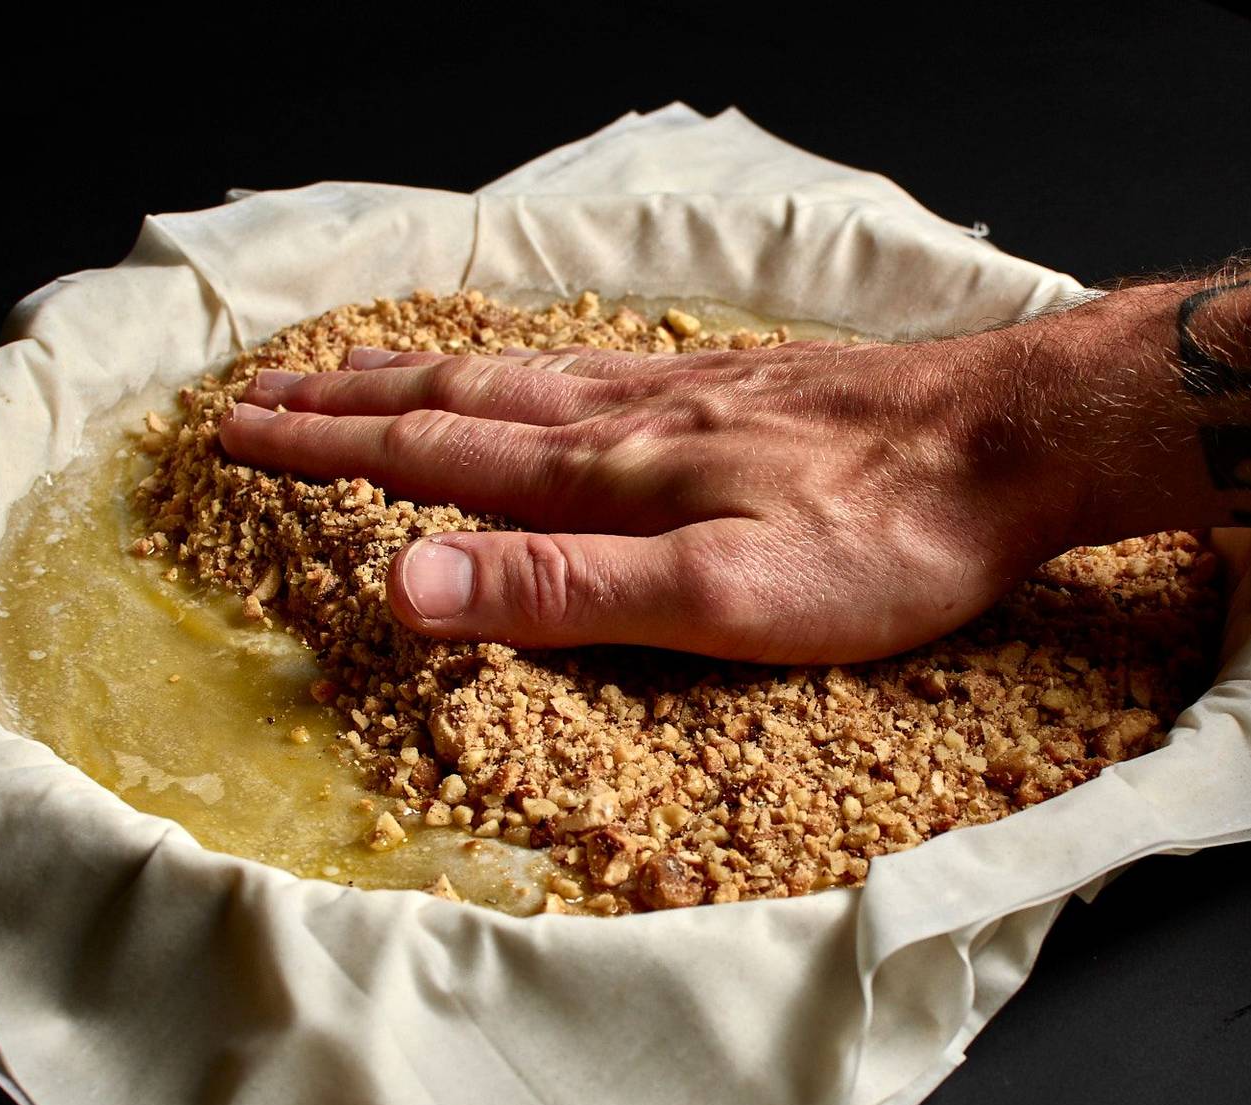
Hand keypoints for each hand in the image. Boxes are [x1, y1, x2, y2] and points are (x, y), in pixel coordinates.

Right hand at [225, 334, 1101, 663]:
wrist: (1011, 443)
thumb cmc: (884, 541)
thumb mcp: (721, 599)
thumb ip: (563, 591)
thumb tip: (406, 587)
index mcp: (607, 473)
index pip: (432, 456)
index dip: (329, 450)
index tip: (239, 432)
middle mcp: (627, 415)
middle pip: (458, 397)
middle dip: (349, 400)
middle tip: (263, 390)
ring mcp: (683, 391)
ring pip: (520, 372)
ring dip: (423, 373)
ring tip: (362, 367)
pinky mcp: (737, 386)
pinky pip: (593, 360)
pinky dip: (525, 360)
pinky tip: (536, 363)